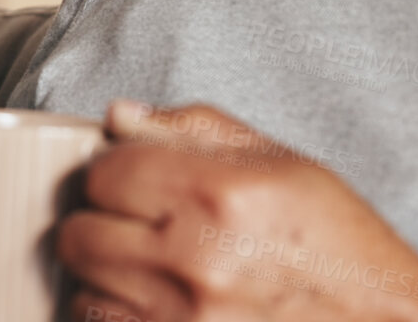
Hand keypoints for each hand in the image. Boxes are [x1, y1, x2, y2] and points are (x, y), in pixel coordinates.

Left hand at [56, 101, 417, 321]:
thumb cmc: (338, 246)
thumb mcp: (281, 163)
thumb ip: (193, 130)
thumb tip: (119, 116)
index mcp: (218, 195)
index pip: (104, 173)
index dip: (114, 173)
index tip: (133, 182)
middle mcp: (194, 260)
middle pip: (79, 233)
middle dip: (99, 223)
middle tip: (134, 226)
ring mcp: (182, 320)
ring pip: (84, 289)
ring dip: (103, 276)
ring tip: (147, 269)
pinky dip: (116, 314)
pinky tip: (152, 303)